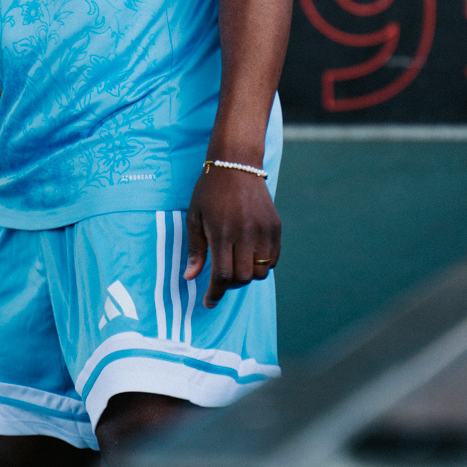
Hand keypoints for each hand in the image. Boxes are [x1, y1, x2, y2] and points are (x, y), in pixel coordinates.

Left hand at [185, 165, 280, 308]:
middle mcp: (245, 234)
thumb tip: (191, 278)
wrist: (236, 164)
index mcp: (222, 233)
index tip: (209, 302)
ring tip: (235, 264)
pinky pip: (272, 259)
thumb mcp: (195, 218)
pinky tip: (249, 256)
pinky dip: (262, 265)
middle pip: (242, 277)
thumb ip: (195, 250)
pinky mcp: (275, 227)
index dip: (215, 294)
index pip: (223, 276)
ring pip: (260, 272)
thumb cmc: (210, 191)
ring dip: (247, 275)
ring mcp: (263, 230)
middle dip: (230, 285)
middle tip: (221, 278)